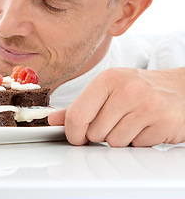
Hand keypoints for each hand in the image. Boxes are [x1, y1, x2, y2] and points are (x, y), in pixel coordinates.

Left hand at [48, 68, 184, 146]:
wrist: (179, 89)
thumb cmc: (138, 89)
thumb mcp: (106, 90)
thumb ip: (79, 106)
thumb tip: (52, 119)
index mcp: (108, 79)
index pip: (77, 116)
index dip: (73, 133)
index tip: (77, 136)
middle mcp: (128, 90)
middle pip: (94, 133)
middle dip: (100, 134)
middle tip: (114, 121)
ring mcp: (148, 106)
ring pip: (114, 142)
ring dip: (119, 138)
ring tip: (130, 122)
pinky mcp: (164, 123)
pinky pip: (136, 145)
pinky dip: (137, 141)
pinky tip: (145, 126)